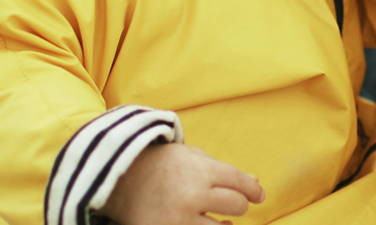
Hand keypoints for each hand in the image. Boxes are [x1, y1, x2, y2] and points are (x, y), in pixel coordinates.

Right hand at [96, 143, 263, 224]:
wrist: (117, 179)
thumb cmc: (160, 165)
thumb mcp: (191, 157)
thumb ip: (223, 170)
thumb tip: (256, 186)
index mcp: (200, 171)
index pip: (240, 184)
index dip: (253, 191)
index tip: (258, 195)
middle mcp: (192, 196)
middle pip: (236, 206)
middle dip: (239, 205)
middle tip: (237, 204)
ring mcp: (178, 219)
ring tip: (225, 222)